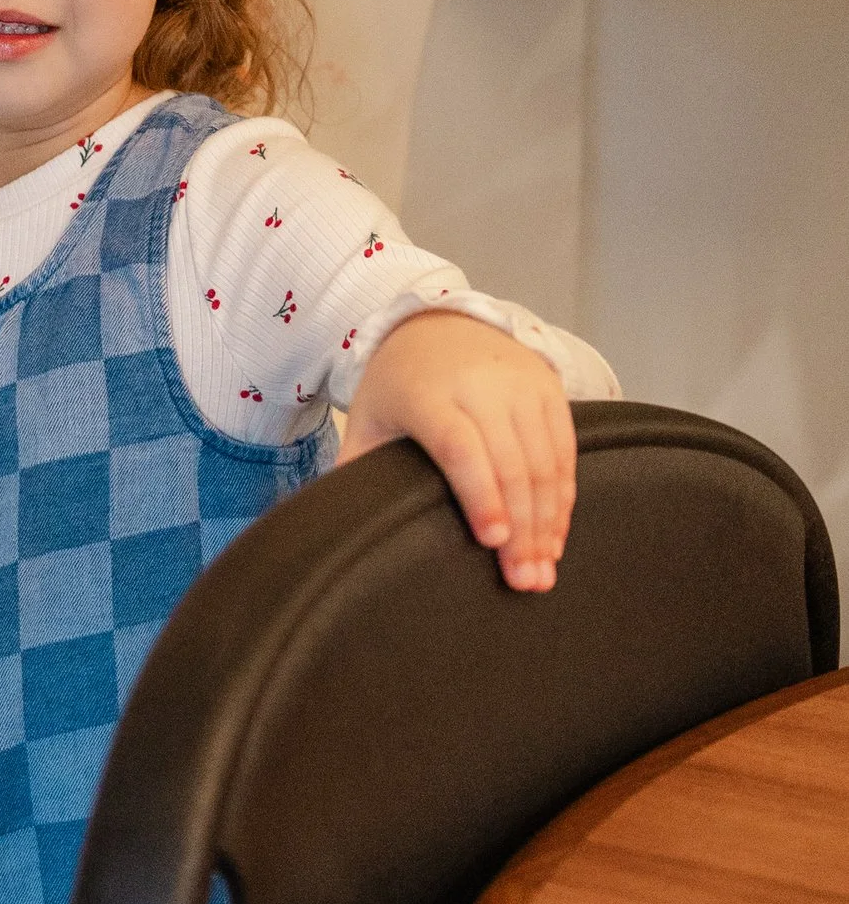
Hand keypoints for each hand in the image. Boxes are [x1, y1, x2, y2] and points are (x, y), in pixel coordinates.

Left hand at [344, 310, 575, 590]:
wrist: (440, 322)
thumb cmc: (398, 384)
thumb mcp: (368, 417)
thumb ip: (356, 467)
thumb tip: (337, 525)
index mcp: (429, 393)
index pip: (461, 447)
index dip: (481, 495)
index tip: (492, 541)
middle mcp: (482, 385)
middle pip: (511, 464)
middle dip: (523, 529)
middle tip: (524, 581)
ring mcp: (522, 385)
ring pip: (545, 462)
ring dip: (549, 522)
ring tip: (541, 571)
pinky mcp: (551, 387)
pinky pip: (564, 450)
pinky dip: (564, 497)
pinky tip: (555, 535)